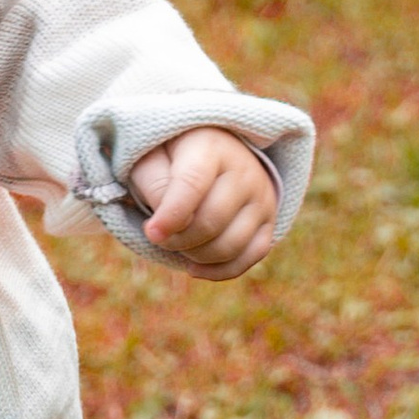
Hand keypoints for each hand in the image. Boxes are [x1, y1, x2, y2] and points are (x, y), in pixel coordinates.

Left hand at [126, 129, 279, 278]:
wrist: (210, 150)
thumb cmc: (171, 157)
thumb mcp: (151, 159)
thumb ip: (154, 187)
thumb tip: (165, 228)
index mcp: (210, 148)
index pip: (192, 185)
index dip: (171, 215)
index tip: (150, 231)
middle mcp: (244, 171)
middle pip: (211, 222)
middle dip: (177, 239)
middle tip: (156, 234)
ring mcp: (261, 198)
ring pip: (229, 246)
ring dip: (194, 256)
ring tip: (175, 243)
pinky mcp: (268, 222)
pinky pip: (250, 257)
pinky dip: (219, 270)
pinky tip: (193, 267)